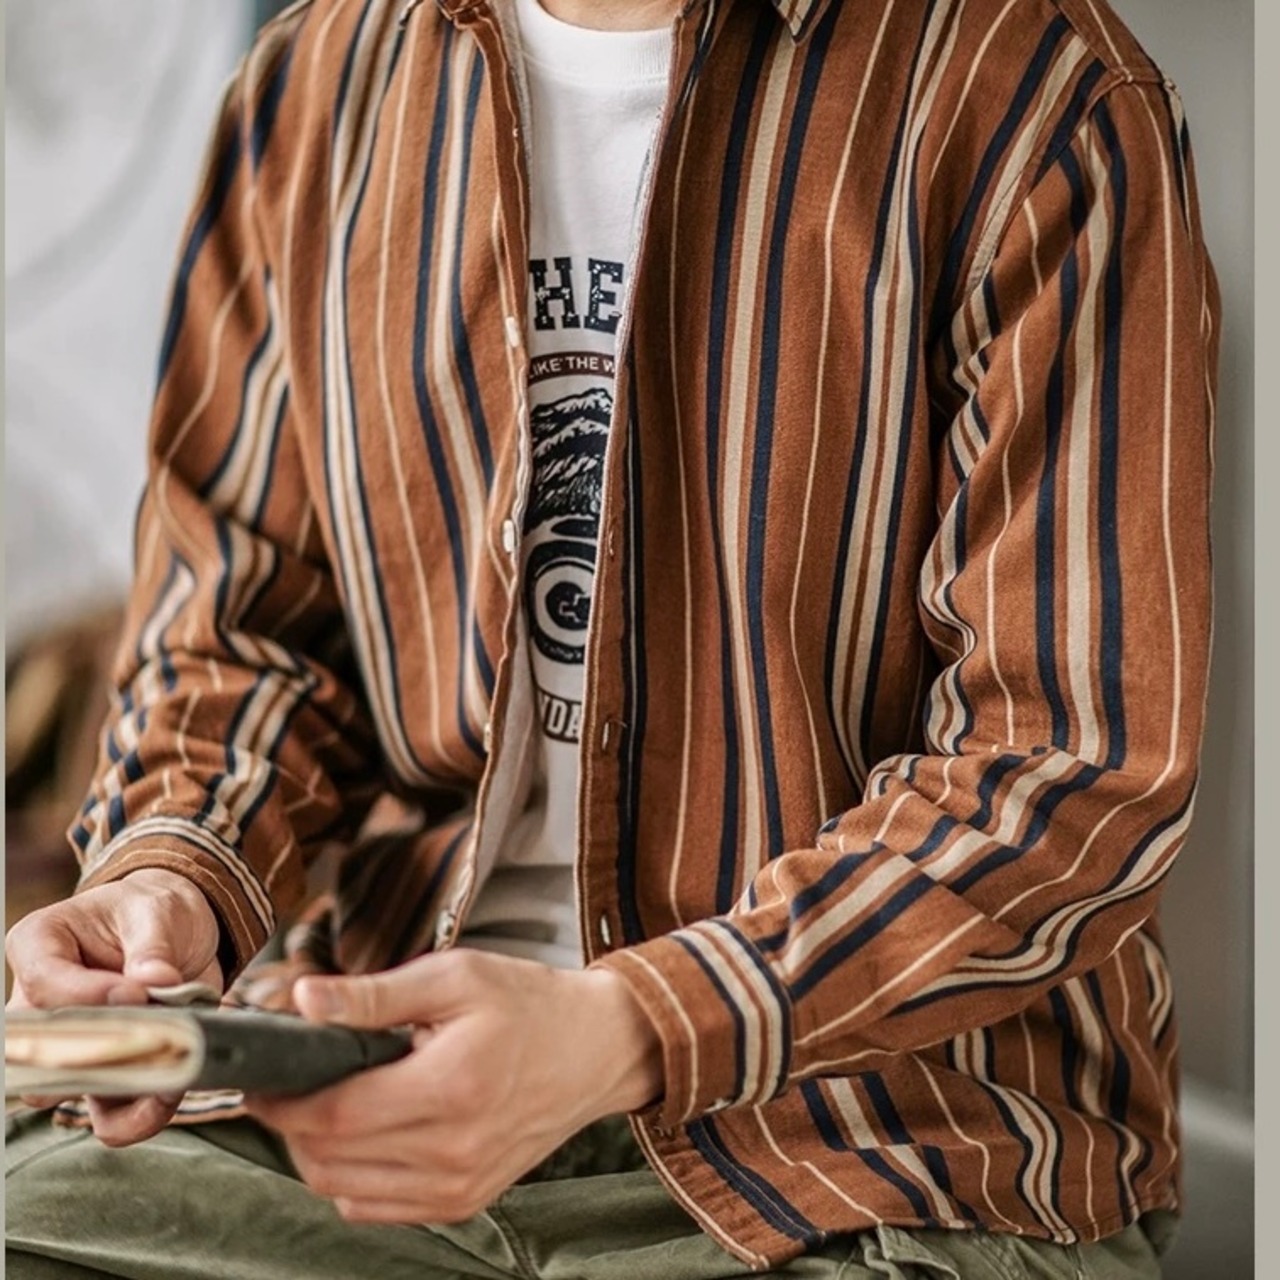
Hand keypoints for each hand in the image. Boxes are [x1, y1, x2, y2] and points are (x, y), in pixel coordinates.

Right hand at [5, 868, 222, 1144]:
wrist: (181, 930)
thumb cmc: (154, 910)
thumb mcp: (157, 911)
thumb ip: (153, 946)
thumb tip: (156, 983)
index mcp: (39, 947)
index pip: (44, 983)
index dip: (89, 995)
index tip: (137, 992)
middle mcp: (41, 1003)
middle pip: (39, 1049)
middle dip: (93, 1056)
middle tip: (145, 1047)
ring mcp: (72, 1042)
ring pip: (67, 1090)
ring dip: (117, 1091)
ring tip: (165, 1081)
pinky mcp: (109, 1068)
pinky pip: (107, 1112)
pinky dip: (136, 1113)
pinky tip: (168, 1097)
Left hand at [244, 949, 662, 1223]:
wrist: (595, 1050)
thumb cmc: (527, 1003)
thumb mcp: (455, 977)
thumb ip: (374, 994)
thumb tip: (303, 1001)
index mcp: (450, 1087)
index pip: (335, 1115)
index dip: (281, 1101)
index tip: (261, 1076)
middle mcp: (454, 1150)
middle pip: (328, 1160)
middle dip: (292, 1122)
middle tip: (292, 1080)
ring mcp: (459, 1185)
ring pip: (342, 1189)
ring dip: (317, 1150)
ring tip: (330, 1100)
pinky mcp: (463, 1201)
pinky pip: (374, 1206)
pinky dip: (350, 1175)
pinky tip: (366, 1129)